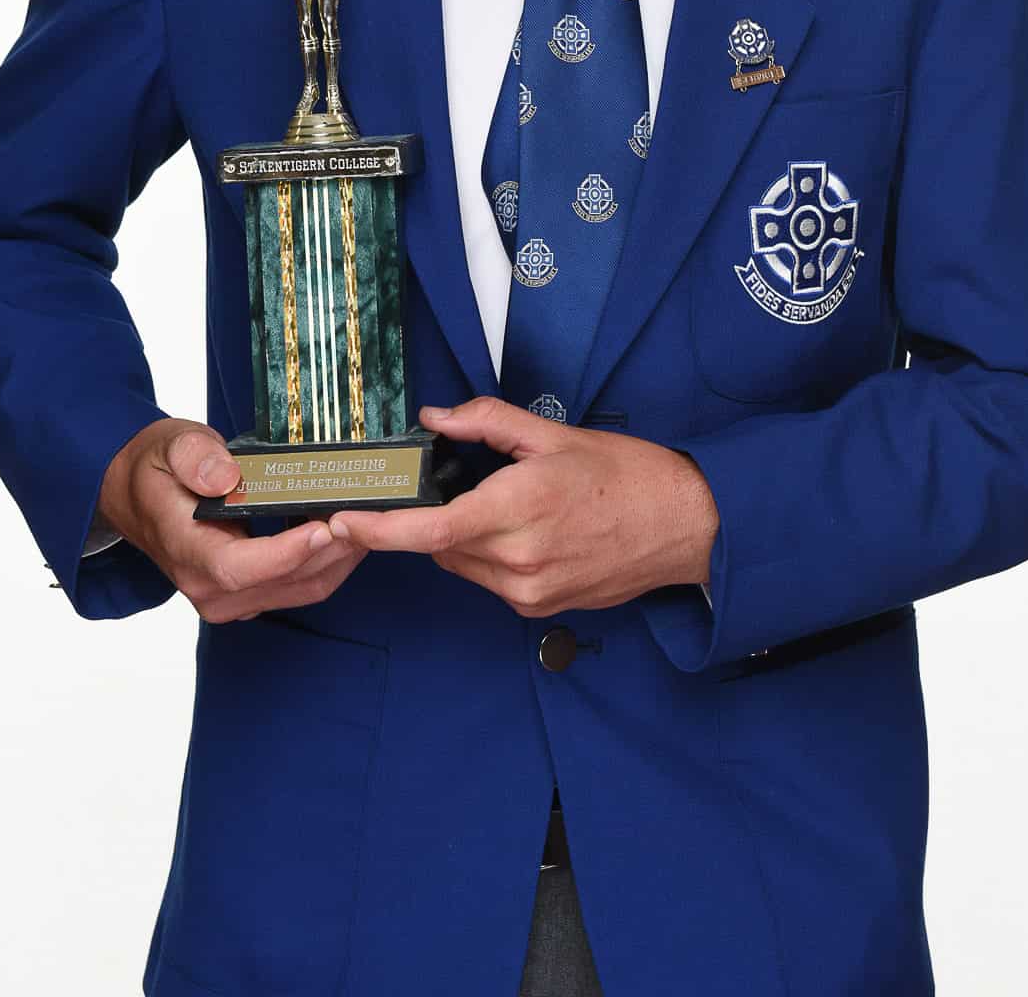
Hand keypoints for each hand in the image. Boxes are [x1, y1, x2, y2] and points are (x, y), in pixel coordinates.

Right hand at [97, 417, 366, 623]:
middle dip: (333, 547)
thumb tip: (227, 474)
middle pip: (286, 580)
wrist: (139, 497)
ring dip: (341, 555)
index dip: (287, 552)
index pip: (240, 567)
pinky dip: (331, 559)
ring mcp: (232, 598)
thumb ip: (195, 457)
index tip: (325, 526)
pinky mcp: (252, 595)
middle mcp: (209, 589)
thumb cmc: (157, 469)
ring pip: (303, 587)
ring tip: (371, 512)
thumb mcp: (169, 445)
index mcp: (187, 552)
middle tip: (371, 506)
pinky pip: (302, 585)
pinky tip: (351, 525)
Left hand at [327, 398, 718, 617]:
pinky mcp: (539, 609)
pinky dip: (490, 555)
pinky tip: (529, 532)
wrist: (684, 525)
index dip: (379, 529)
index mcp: (518, 510)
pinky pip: (490, 581)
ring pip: (461, 564)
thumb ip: (487, 422)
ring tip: (511, 504)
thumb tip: (435, 418)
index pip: (429, 529)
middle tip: (467, 481)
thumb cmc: (626, 475)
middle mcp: (519, 561)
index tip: (343, 520)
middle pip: (438, 544)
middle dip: (436, 514)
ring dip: (463, 536)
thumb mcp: (554, 434)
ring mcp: (529, 592)